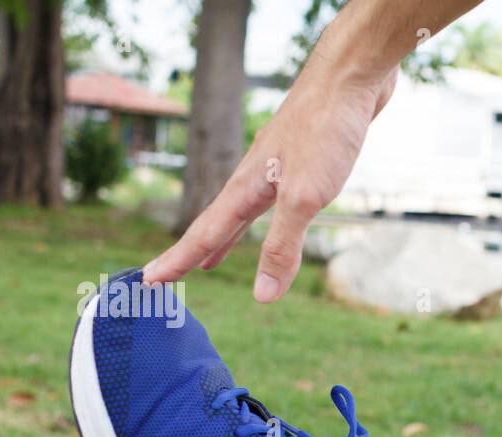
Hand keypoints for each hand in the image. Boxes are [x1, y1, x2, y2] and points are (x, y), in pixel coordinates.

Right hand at [143, 67, 397, 302]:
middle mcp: (256, 175)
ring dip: (228, 237)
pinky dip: (264, 218)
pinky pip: (275, 198)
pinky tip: (275, 213)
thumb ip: (282, 246)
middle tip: (171, 275)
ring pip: (246, 211)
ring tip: (214, 261)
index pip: (204, 233)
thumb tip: (262, 296)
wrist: (353, 75)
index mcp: (246, 187)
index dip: (178, 260)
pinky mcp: (304, 157)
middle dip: (195, 252)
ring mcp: (278, 164)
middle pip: (218, 223)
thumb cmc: (326, 129)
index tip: (149, 281)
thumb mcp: (305, 197)